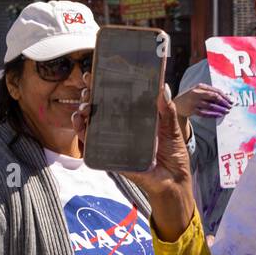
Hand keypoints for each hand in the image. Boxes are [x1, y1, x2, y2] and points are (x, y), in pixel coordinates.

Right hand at [73, 76, 196, 241]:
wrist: (174, 181)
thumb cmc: (173, 155)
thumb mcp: (172, 128)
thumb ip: (167, 110)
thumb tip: (163, 88)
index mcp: (136, 119)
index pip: (116, 99)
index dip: (104, 86)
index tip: (95, 73)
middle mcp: (122, 129)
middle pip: (99, 110)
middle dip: (89, 97)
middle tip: (87, 87)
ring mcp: (114, 143)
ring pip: (91, 127)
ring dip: (82, 115)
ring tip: (83, 108)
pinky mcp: (111, 158)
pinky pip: (93, 148)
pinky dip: (84, 137)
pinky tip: (81, 127)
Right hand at [173, 83, 232, 120]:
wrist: (177, 104)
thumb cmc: (191, 97)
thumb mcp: (199, 91)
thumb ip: (210, 93)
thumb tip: (225, 98)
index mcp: (200, 86)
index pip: (215, 91)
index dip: (225, 96)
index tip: (231, 101)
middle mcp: (197, 93)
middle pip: (214, 97)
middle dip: (224, 102)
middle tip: (230, 106)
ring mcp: (194, 102)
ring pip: (210, 106)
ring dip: (220, 109)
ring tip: (226, 111)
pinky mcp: (192, 110)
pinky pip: (205, 113)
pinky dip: (213, 114)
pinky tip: (219, 115)